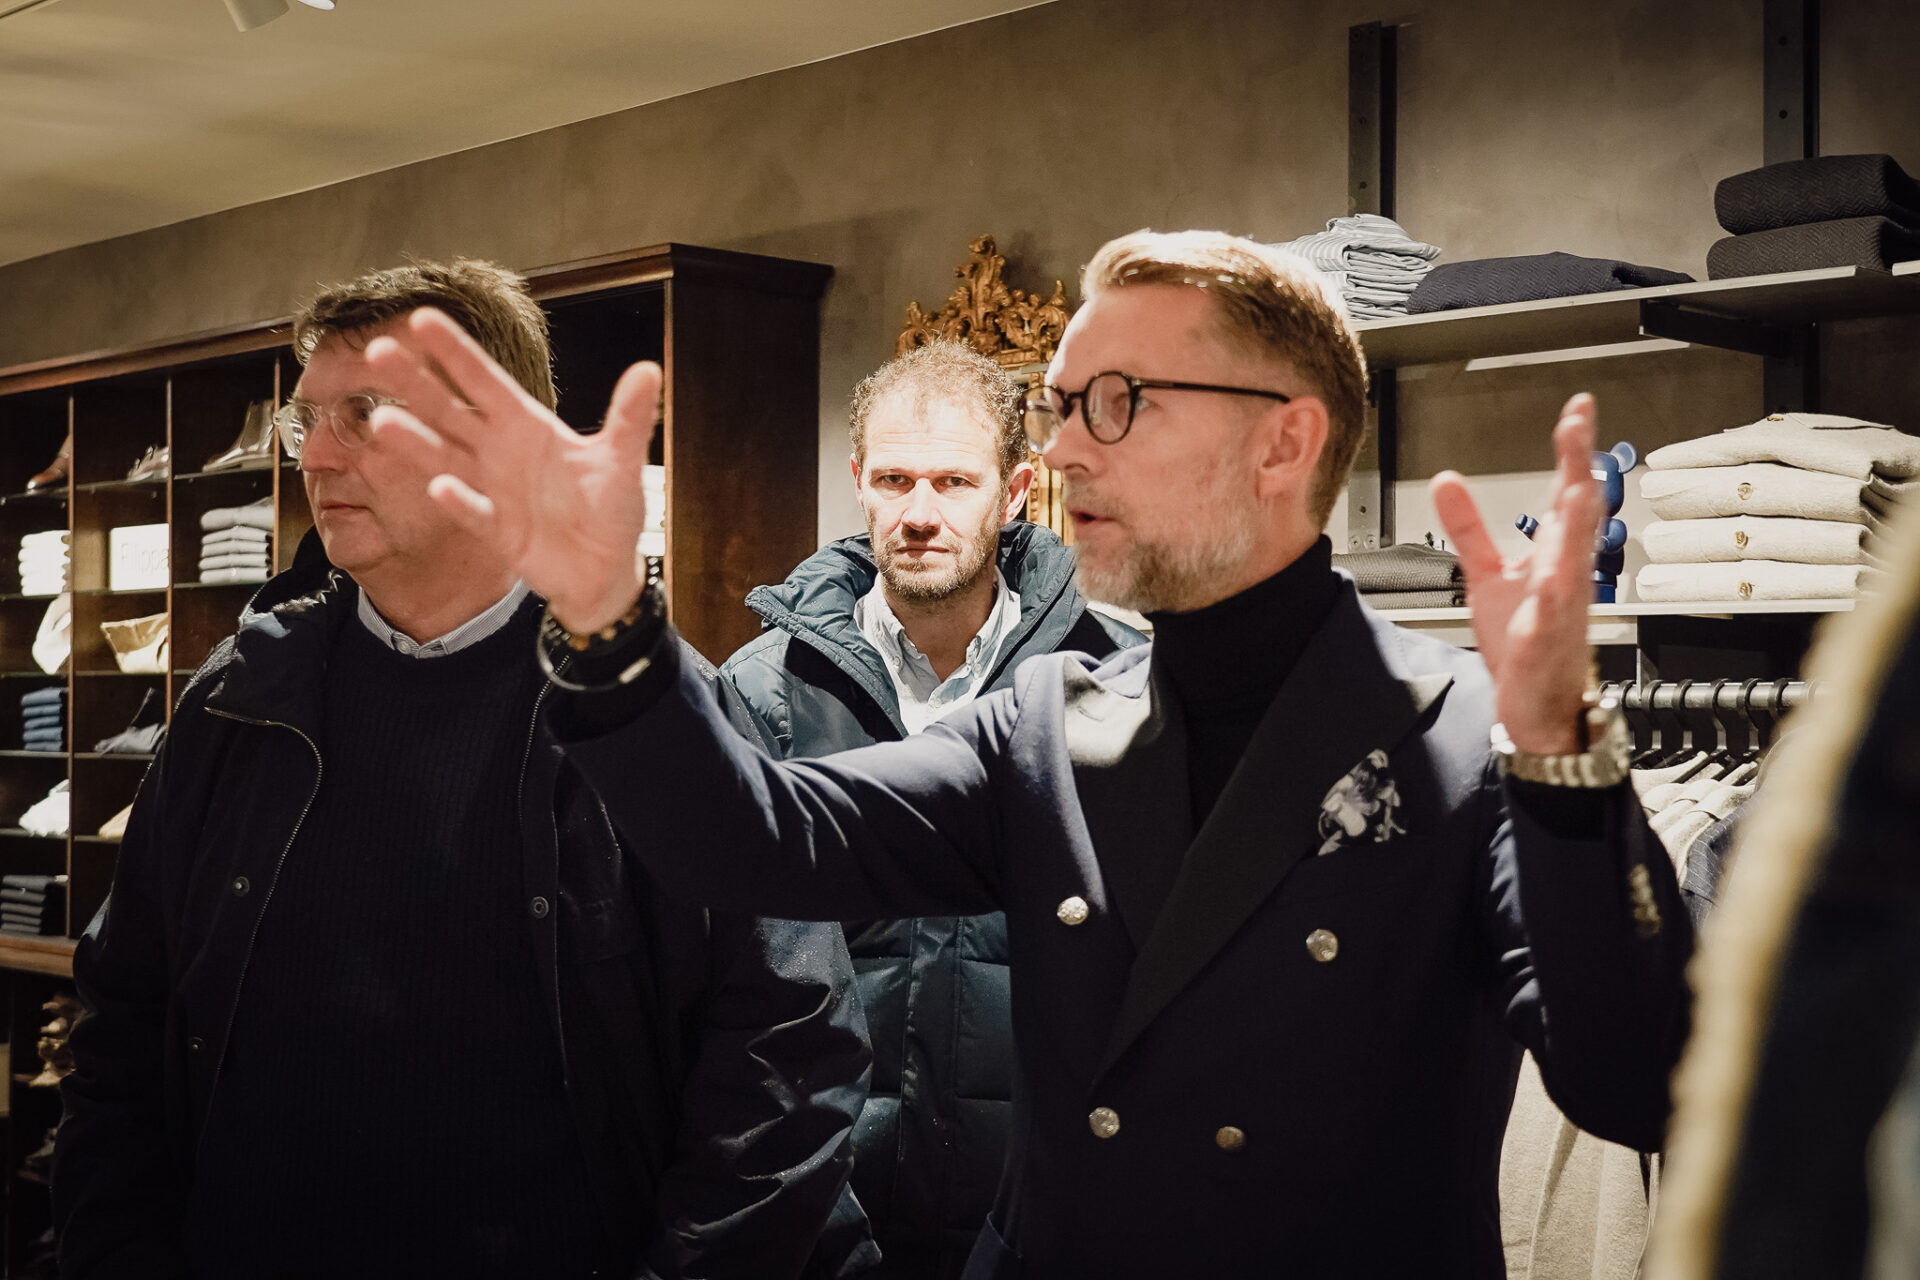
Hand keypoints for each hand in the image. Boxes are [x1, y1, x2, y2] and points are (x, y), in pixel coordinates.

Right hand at [361, 309, 657, 633]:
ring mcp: (493, 490)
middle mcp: (501, 452)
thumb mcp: (622, 460)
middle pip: (451, 410)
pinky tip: (440, 486)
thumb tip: (649, 370)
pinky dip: (460, 501)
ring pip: (446, 458)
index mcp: (528, 425)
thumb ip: (630, 417)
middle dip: (416, 383)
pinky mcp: (497, 531)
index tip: (422, 319)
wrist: (606, 569)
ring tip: (382, 422)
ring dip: (416, 442)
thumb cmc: (611, 509)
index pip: (486, 380)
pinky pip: (474, 512)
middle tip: (378, 352)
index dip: (456, 352)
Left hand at [1430, 394, 1602, 754]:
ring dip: (1577, 528)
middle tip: (1580, 431)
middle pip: (1577, 516)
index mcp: (1555, 556)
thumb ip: (1468, 528)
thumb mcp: (1486, 575)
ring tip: (1579, 490)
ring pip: (1573, 562)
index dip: (1573, 452)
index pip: (1568, 494)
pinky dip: (1552, 600)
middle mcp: (1564, 576)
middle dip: (1581, 472)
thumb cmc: (1523, 641)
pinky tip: (1550, 581)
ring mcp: (1559, 610)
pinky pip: (1551, 620)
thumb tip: (1446, 481)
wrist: (1536, 705)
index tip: (1577, 412)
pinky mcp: (1543, 644)